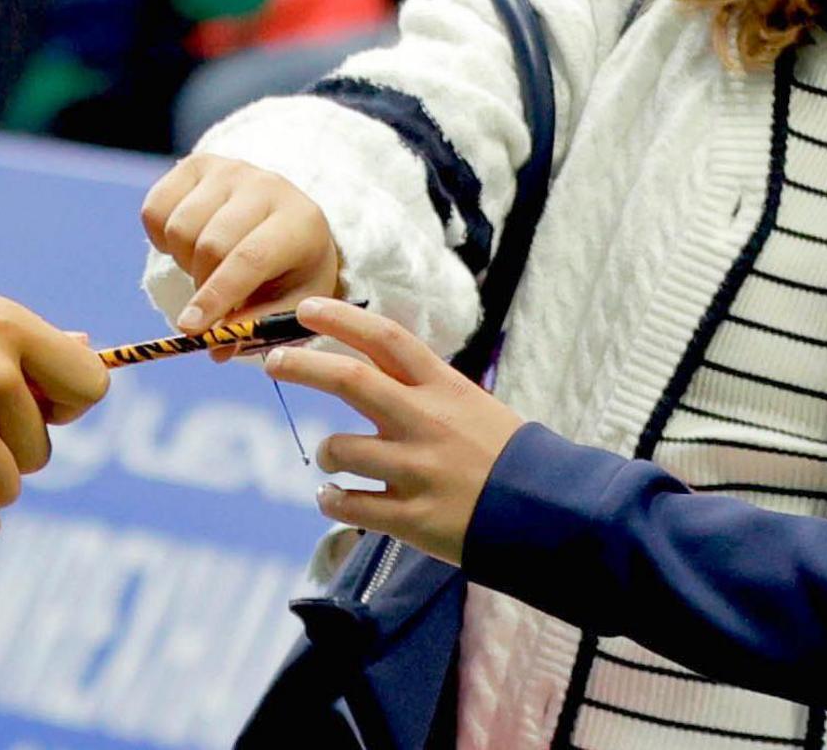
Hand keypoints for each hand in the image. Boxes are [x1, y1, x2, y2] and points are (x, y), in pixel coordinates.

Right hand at [142, 153, 343, 329]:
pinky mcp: (197, 164)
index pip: (250, 258)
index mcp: (299, 223)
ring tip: (208, 267)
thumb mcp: (290, 303)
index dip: (217, 295)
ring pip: (179, 227)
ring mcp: (228, 170)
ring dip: (184, 262)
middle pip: (209, 245)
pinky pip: (155, 209)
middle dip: (201, 286)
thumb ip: (257, 326)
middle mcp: (265, 186)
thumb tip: (216, 346)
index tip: (191, 328)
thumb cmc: (292, 269)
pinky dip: (161, 238)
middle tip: (212, 301)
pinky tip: (189, 244)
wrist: (286, 219)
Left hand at [265, 297, 523, 563]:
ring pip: (339, 448)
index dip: (342, 318)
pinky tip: (332, 496)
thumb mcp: (474, 407)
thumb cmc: (510, 457)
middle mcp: (426, 422)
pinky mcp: (412, 518)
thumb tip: (372, 369)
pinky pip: (348, 504)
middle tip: (272, 360)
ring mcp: (417, 471)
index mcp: (446, 389)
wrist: (553, 515)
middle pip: (350, 379)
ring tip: (330, 460)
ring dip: (326, 451)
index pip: (387, 338)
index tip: (306, 308)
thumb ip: (424, 391)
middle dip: (303, 365)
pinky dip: (331, 498)